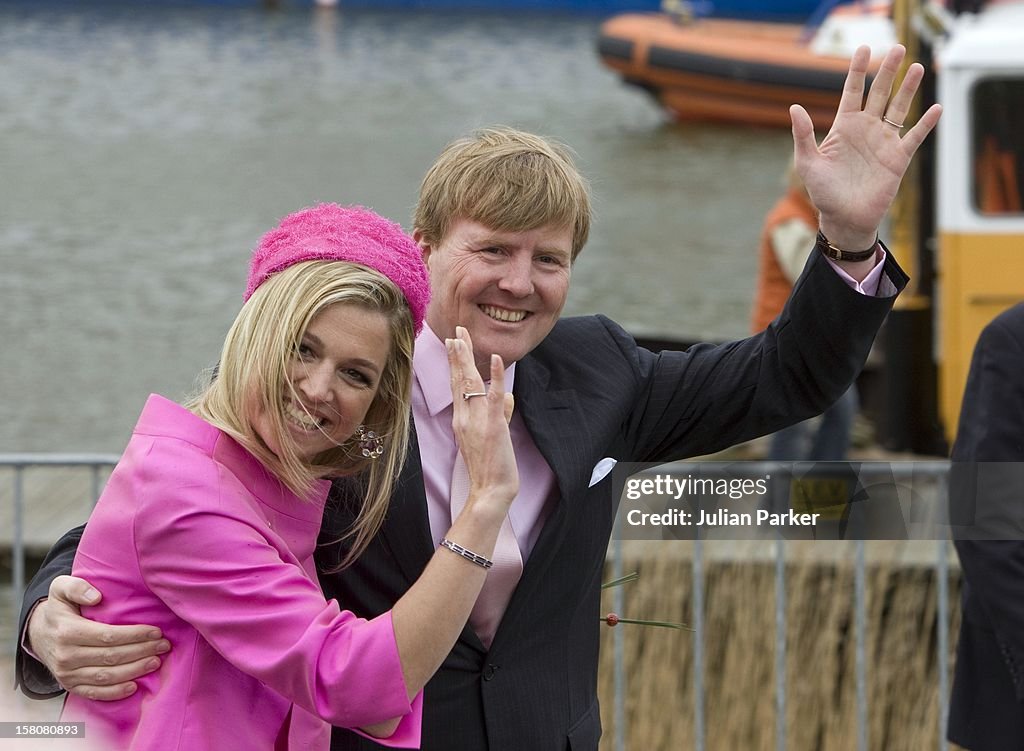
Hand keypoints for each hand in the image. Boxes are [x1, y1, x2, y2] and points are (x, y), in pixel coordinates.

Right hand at [27, 575, 169, 699]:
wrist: (38, 633)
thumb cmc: (59, 608)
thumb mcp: (61, 588)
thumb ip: (77, 586)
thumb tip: (96, 597)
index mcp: (68, 632)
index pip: (108, 636)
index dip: (135, 635)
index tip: (156, 631)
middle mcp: (66, 656)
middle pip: (111, 657)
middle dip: (142, 651)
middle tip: (164, 645)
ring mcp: (67, 674)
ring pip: (106, 676)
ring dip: (134, 671)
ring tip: (156, 661)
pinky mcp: (69, 686)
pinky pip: (94, 693)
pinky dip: (115, 692)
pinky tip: (134, 686)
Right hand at [447, 326, 518, 515]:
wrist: (490, 491)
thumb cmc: (491, 467)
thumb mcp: (495, 435)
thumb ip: (500, 413)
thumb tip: (506, 396)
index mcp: (462, 419)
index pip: (457, 385)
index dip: (456, 363)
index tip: (454, 343)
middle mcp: (465, 417)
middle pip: (459, 379)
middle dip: (458, 353)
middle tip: (456, 331)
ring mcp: (477, 421)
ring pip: (470, 383)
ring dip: (467, 358)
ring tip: (463, 337)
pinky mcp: (493, 426)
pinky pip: (493, 396)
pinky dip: (496, 376)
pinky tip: (497, 359)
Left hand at [791, 43, 942, 249]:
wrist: (844, 218)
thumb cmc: (823, 193)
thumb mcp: (808, 163)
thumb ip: (803, 136)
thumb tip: (793, 107)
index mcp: (844, 127)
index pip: (853, 92)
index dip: (858, 71)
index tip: (864, 48)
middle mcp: (866, 129)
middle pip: (880, 93)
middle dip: (888, 71)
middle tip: (898, 48)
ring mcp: (883, 142)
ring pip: (899, 108)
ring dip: (908, 89)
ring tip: (918, 67)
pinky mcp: (898, 158)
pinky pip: (914, 136)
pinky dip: (925, 124)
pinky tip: (936, 108)